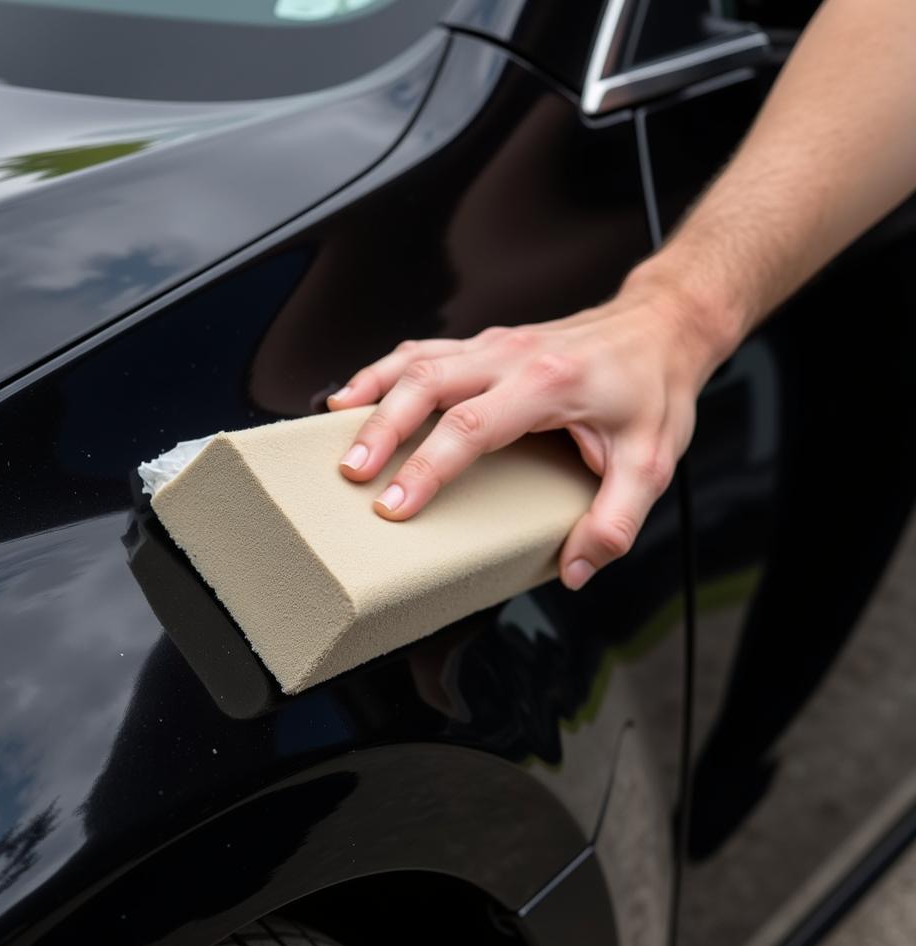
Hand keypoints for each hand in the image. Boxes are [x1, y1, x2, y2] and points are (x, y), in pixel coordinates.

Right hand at [327, 274, 728, 588]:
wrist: (662, 325)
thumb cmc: (653, 387)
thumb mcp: (651, 461)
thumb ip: (615, 520)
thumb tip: (575, 568)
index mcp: (548, 384)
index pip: (470, 427)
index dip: (426, 468)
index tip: (393, 505)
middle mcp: (512, 356)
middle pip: (425, 384)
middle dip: (380, 431)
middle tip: (350, 475)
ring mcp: (495, 345)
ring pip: (415, 361)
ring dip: (371, 396)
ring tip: (335, 434)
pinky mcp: (487, 344)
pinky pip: (423, 351)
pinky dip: (384, 372)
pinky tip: (358, 395)